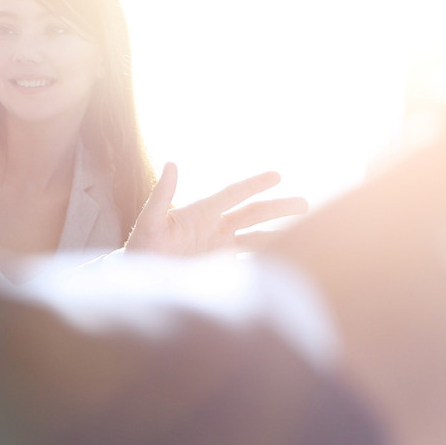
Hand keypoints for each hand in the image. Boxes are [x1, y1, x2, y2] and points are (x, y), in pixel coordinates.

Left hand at [125, 164, 308, 255]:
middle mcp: (215, 228)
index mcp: (202, 212)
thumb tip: (171, 163)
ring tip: (306, 234)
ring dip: (280, 235)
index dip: (254, 184)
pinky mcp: (221, 268)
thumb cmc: (141, 249)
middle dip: (279, 208)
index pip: (234, 194)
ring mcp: (220, 248)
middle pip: (253, 214)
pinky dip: (267, 260)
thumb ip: (161, 196)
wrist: (139, 281)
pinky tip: (285, 262)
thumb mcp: (149, 223)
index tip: (277, 175)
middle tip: (305, 204)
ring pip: (257, 238)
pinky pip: (249, 262)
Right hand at [265, 95, 445, 444]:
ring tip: (372, 294)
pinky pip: (385, 402)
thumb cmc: (341, 295)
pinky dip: (373, 367)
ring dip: (416, 334)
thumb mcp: (404, 196)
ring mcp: (416, 434)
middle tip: (424, 261)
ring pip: (435, 376)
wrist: (255, 390)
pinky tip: (333, 331)